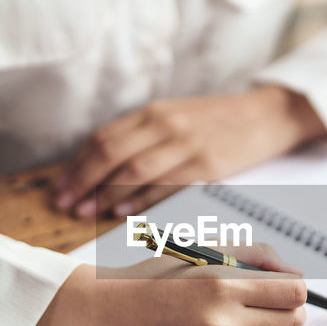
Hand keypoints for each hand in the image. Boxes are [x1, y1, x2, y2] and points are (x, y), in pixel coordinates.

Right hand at [27, 243, 307, 325]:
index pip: (293, 292)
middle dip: (291, 312)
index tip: (285, 286)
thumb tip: (294, 274)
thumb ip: (256, 255)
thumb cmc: (156, 278)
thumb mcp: (204, 251)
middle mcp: (221, 323)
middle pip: (293, 324)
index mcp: (222, 285)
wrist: (108, 314)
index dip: (296, 287)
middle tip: (273, 304)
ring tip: (252, 320)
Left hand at [53, 84, 326, 217]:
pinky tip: (123, 213)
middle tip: (65, 205)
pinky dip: (141, 200)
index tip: (60, 188)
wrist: (267, 116)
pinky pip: (166, 185)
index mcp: (154, 112)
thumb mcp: (176, 118)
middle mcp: (166, 124)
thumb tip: (102, 168)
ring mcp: (187, 144)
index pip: (104, 138)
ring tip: (86, 213)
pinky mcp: (208, 165)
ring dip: (105, 195)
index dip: (78, 165)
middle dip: (83, 181)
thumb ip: (143, 137)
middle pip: (111, 153)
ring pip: (134, 171)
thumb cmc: (218, 123)